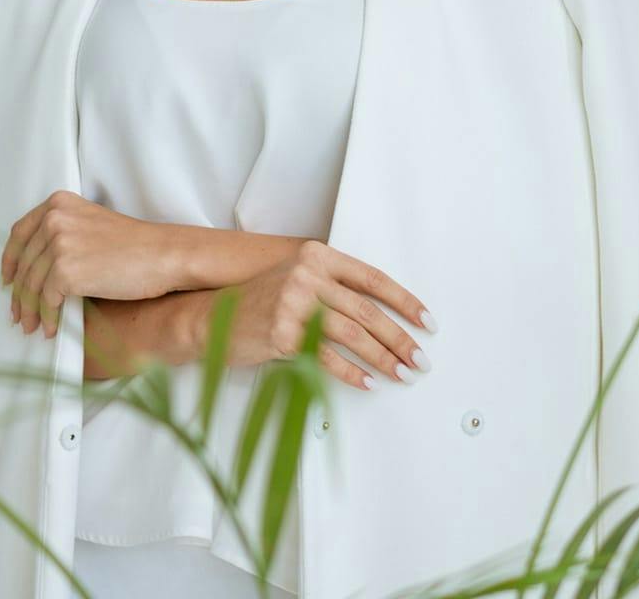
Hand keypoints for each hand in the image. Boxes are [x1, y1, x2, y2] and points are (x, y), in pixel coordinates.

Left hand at [0, 190, 182, 337]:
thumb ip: (63, 233)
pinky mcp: (66, 270)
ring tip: (32, 327)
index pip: (20, 233)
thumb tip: (38, 268)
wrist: (164, 255)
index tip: (8, 280)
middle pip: (23, 264)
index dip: (10, 261)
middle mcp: (54, 219)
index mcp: (58, 203)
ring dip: (30, 311)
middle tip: (18, 314)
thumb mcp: (91, 224)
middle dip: (19, 293)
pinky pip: (47, 301)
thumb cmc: (136, 245)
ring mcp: (59, 244)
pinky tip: (51, 329)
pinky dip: (47, 318)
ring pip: (31, 285)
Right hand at [220, 239, 431, 389]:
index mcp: (317, 255)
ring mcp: (292, 303)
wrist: (211, 319)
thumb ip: (335, 288)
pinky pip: (327, 357)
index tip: (427, 322)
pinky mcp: (281, 333)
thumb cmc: (262, 303)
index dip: (404, 301)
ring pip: (353, 334)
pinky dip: (353, 373)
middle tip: (420, 359)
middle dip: (399, 339)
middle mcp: (306, 274)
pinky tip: (369, 383)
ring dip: (384, 359)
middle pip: (367, 310)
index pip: (372, 278)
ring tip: (403, 374)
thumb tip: (387, 319)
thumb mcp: (299, 281)